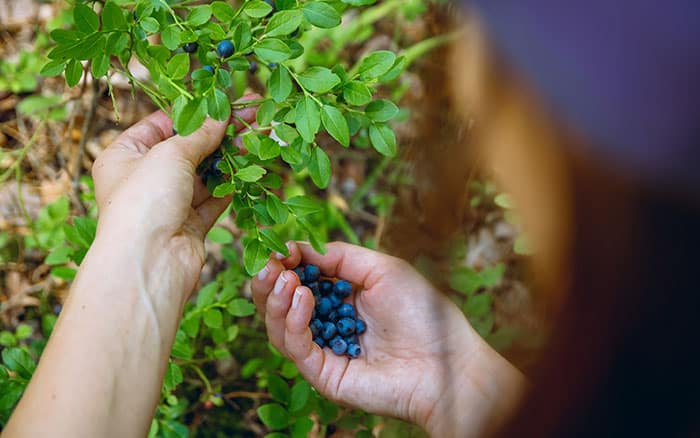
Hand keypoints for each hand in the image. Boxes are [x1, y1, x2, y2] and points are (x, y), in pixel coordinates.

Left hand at [91, 98, 256, 305]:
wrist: (149, 263)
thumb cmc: (144, 201)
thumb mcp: (170, 154)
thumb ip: (200, 134)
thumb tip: (222, 114)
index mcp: (125, 155)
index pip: (162, 124)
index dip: (193, 112)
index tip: (223, 101)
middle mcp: (145, 179)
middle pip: (188, 148)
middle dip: (219, 134)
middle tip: (250, 117)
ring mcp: (168, 203)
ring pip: (204, 174)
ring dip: (229, 158)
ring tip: (256, 139)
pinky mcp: (190, 224)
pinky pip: (214, 199)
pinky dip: (231, 185)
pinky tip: (251, 169)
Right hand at [252, 242, 525, 435]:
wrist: (446, 362)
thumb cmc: (423, 313)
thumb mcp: (381, 268)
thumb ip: (338, 257)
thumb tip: (295, 246)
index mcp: (341, 298)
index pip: (300, 279)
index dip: (284, 262)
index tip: (275, 246)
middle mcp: (328, 323)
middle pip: (281, 304)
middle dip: (269, 281)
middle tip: (266, 264)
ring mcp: (324, 349)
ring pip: (280, 327)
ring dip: (276, 300)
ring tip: (284, 279)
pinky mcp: (323, 373)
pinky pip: (295, 347)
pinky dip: (292, 320)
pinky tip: (302, 298)